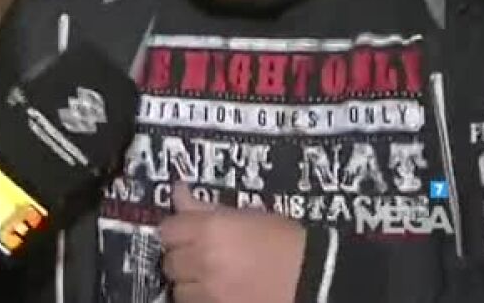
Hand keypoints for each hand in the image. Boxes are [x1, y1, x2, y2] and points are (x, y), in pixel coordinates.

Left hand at [158, 183, 304, 302]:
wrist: (316, 280)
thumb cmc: (288, 243)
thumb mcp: (248, 215)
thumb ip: (206, 207)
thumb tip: (179, 192)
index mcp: (210, 229)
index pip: (167, 230)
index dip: (176, 230)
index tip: (185, 231)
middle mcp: (204, 261)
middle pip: (170, 261)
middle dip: (182, 257)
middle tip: (201, 255)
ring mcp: (210, 292)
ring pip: (179, 289)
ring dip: (189, 283)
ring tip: (211, 278)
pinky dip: (201, 299)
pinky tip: (218, 292)